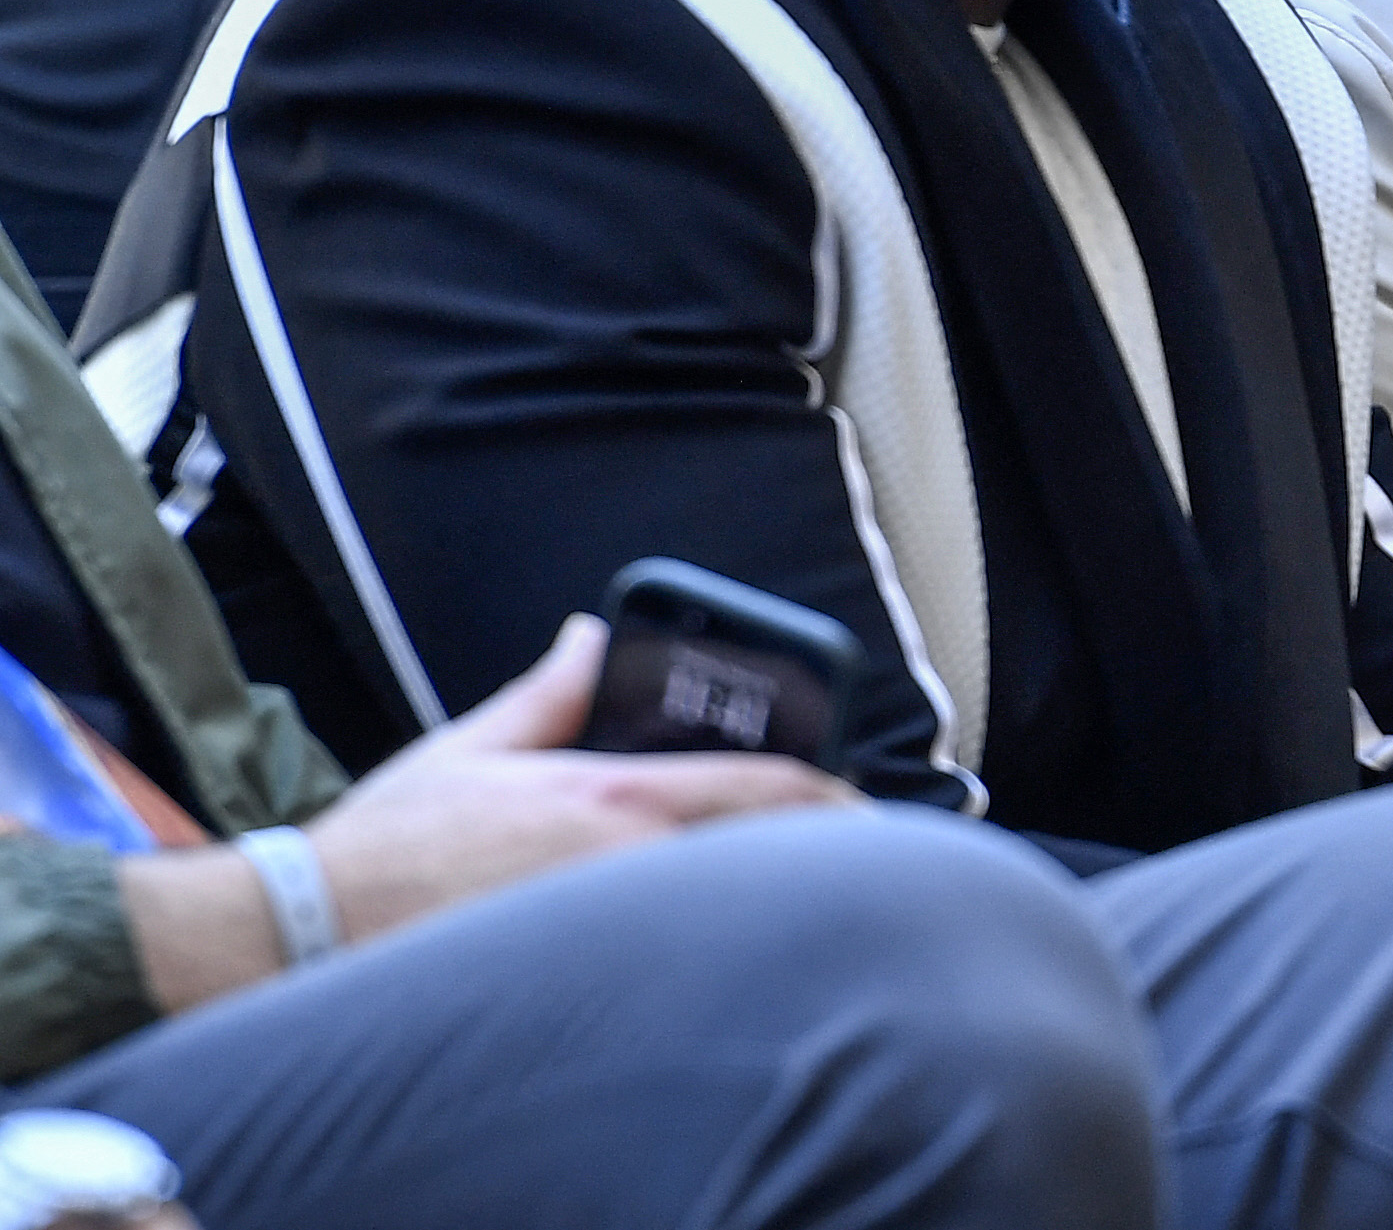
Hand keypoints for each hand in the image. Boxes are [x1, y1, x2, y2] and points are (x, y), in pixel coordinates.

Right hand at [307, 614, 856, 943]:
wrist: (303, 935)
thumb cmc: (383, 851)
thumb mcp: (470, 748)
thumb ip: (548, 693)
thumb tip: (590, 637)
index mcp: (608, 801)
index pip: (758, 790)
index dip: (829, 793)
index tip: (859, 800)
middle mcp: (622, 870)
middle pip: (763, 860)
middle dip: (818, 854)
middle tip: (851, 853)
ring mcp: (607, 933)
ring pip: (728, 915)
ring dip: (772, 902)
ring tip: (801, 895)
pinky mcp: (579, 984)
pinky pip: (677, 965)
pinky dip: (714, 950)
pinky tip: (726, 949)